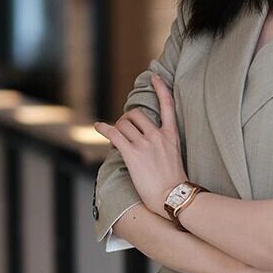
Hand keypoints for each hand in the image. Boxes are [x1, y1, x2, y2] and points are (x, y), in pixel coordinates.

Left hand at [93, 73, 186, 218]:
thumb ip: (163, 145)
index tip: (154, 76)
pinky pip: (114, 134)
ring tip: (116, 140)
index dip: (160, 88)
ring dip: (116, 129)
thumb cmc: (174, 184)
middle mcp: (157, 135)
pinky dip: (103, 128)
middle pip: (136, 114)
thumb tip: (147, 142)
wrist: (173, 196)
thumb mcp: (174, 157)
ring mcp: (145, 144)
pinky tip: (98, 127)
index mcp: (171, 135)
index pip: (167, 105)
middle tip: (123, 132)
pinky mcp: (132, 154)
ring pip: (123, 124)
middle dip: (126, 120)